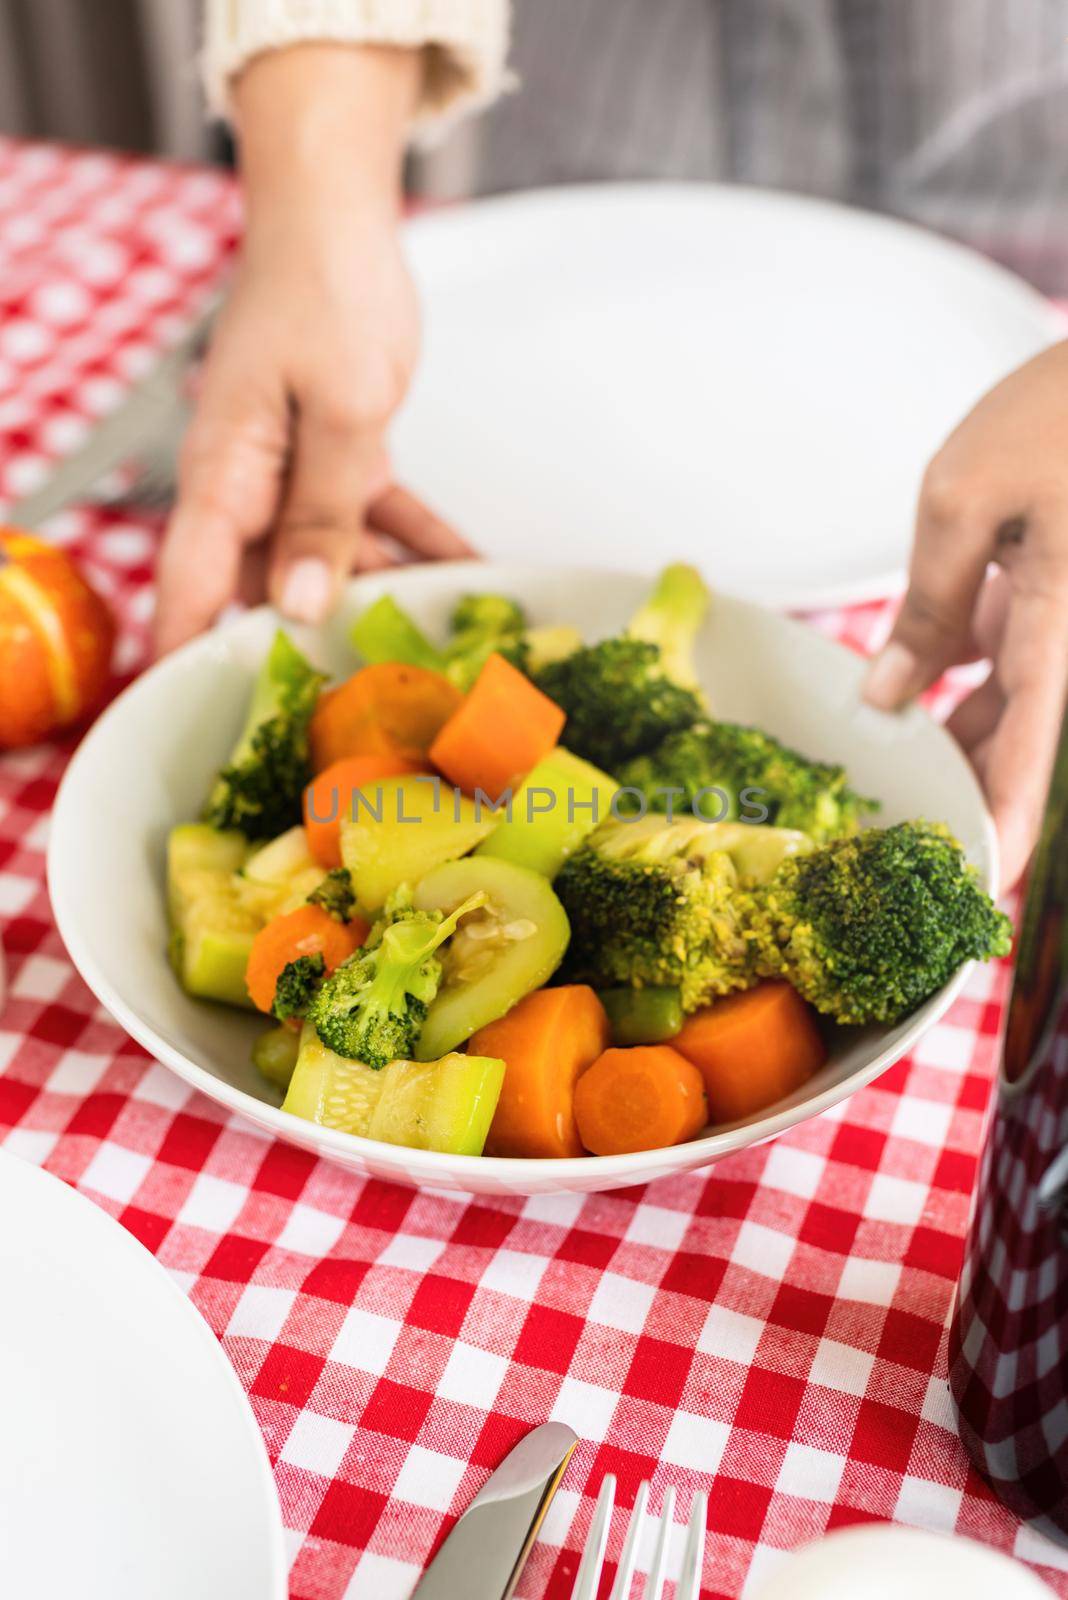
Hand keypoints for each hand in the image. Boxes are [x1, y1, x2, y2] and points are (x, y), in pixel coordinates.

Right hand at [153, 45, 472, 656]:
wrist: (340, 214)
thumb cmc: (325, 289)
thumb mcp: (338, 411)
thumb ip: (322, 514)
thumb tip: (297, 606)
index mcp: (223, 478)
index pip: (192, 592)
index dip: (193, 664)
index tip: (209, 729)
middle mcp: (248, 487)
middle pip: (267, 591)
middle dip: (312, 647)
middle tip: (366, 715)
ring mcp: (292, 474)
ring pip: (331, 561)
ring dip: (384, 598)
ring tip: (438, 654)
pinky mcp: (337, 456)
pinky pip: (377, 520)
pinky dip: (421, 545)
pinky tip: (472, 579)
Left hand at [864, 339, 1067, 888]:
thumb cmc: (1054, 414)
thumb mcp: (960, 501)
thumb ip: (926, 606)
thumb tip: (887, 696)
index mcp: (1059, 625)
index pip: (1032, 749)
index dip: (1007, 821)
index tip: (983, 882)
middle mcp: (1067, 639)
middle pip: (1018, 740)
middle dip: (967, 789)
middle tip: (905, 839)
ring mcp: (1060, 620)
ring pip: (1009, 706)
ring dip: (954, 740)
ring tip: (886, 775)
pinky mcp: (1050, 595)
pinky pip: (1008, 662)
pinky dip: (959, 684)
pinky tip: (906, 697)